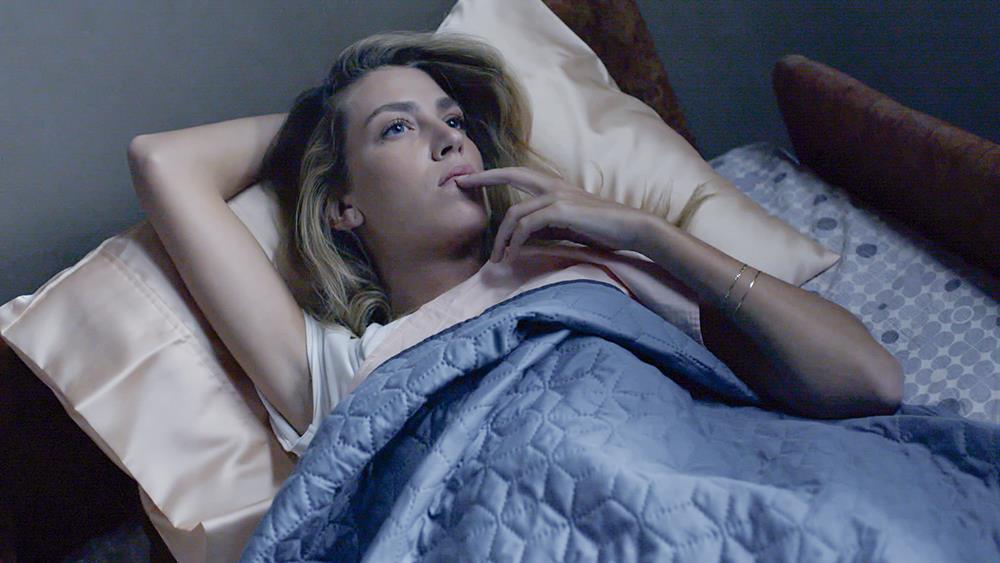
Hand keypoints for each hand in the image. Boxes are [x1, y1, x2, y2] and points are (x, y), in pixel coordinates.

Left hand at [454, 166, 655, 262]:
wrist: (632, 229)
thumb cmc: (605, 230)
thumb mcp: (569, 227)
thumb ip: (546, 226)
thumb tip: (522, 238)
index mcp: (556, 186)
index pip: (517, 173)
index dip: (493, 174)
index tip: (471, 179)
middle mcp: (554, 185)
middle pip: (510, 175)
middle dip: (483, 178)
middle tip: (460, 185)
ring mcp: (557, 196)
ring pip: (515, 213)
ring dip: (501, 237)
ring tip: (496, 258)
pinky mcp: (561, 210)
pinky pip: (527, 225)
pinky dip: (516, 241)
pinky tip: (513, 256)